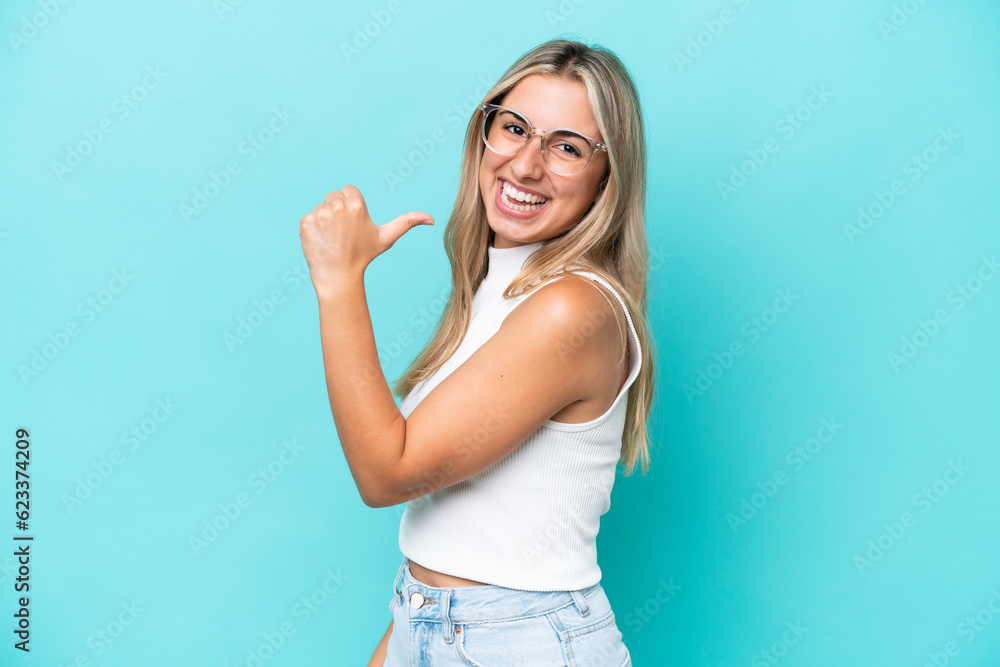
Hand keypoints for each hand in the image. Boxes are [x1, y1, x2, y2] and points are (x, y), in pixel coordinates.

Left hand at [298, 184, 432, 295]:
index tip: (353, 223)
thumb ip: (407, 222)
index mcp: (356, 204)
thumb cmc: (364, 256)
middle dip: (337, 210)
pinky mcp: (305, 222)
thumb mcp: (387, 238)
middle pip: (334, 196)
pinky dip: (313, 229)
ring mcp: (319, 213)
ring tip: (333, 238)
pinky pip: (309, 218)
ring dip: (325, 220)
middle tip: (343, 232)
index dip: (351, 206)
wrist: (338, 275)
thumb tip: (431, 219)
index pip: (348, 190)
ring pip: (321, 207)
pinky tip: (322, 242)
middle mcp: (337, 205)